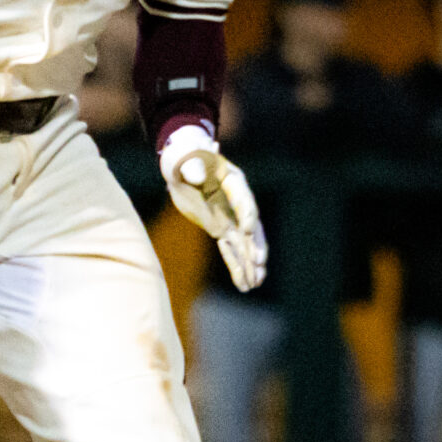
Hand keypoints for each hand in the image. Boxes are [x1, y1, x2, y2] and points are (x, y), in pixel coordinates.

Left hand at [160, 124, 267, 291]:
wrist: (182, 162)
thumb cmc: (185, 156)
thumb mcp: (186, 158)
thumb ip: (193, 168)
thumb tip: (196, 175)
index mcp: (233, 181)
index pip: (244, 200)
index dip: (247, 214)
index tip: (247, 230)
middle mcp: (238, 201)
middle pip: (252, 226)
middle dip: (255, 245)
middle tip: (259, 262)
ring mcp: (231, 216)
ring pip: (245, 244)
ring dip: (250, 264)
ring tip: (256, 283)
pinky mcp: (221, 228)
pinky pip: (232, 250)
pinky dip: (237, 267)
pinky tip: (244, 286)